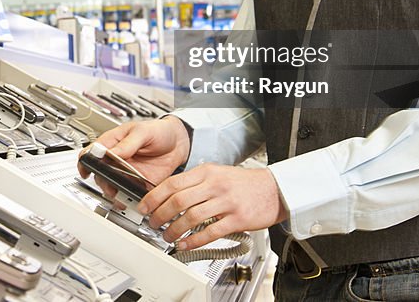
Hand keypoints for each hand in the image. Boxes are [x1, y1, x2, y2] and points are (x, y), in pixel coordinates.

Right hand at [77, 117, 190, 199]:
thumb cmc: (159, 131)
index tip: (86, 170)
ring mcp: (126, 172)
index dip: (85, 162)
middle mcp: (117, 159)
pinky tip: (131, 199)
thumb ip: (127, 143)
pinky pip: (128, 194)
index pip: (92, 152)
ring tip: (121, 194)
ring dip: (114, 192)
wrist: (179, 143)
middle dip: (103, 181)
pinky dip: (128, 199)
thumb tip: (111, 153)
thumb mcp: (143, 132)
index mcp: (113, 143)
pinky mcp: (137, 183)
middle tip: (111, 184)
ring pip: (112, 186)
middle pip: (100, 173)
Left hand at [139, 165, 286, 249]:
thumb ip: (195, 182)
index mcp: (206, 172)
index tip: (144, 207)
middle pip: (178, 200)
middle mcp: (214, 185)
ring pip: (191, 217)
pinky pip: (210, 232)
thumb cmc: (244, 183)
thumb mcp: (217, 173)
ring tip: (167, 237)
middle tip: (152, 224)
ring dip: (174, 230)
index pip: (172, 183)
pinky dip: (194, 241)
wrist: (274, 189)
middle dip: (160, 215)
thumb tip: (169, 195)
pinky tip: (185, 245)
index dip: (154, 197)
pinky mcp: (237, 219)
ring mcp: (226, 202)